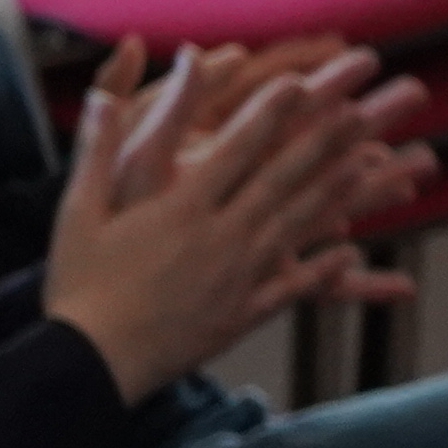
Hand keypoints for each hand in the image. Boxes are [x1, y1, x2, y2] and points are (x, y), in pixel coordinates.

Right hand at [42, 40, 420, 397]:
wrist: (90, 365)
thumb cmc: (79, 286)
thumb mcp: (77, 212)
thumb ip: (98, 152)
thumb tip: (101, 97)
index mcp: (180, 210)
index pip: (235, 150)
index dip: (270, 114)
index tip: (300, 82)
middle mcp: (218, 238)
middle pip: (280, 180)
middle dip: (322, 141)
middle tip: (359, 109)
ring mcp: (236, 278)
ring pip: (294, 226)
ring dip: (335, 193)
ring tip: (370, 163)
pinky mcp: (241, 315)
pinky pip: (290, 288)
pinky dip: (323, 269)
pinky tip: (351, 249)